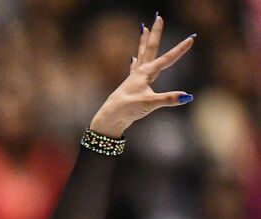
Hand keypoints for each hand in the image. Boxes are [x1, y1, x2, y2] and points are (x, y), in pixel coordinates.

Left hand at [89, 15, 194, 137]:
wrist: (111, 116)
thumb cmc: (129, 108)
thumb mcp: (151, 103)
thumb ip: (169, 99)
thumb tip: (187, 97)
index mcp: (147, 73)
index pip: (167, 59)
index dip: (180, 49)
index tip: (191, 38)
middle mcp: (140, 71)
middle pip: (151, 48)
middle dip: (156, 33)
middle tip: (158, 17)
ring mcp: (134, 77)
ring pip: (141, 54)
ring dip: (144, 41)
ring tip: (144, 28)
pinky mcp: (129, 85)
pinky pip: (134, 68)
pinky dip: (135, 62)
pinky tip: (133, 58)